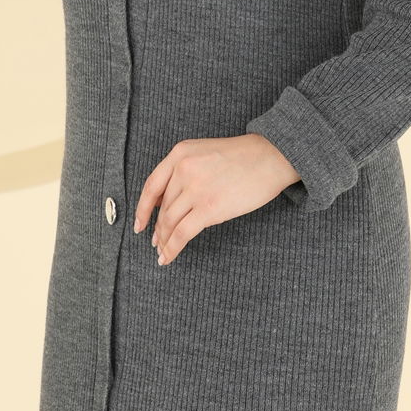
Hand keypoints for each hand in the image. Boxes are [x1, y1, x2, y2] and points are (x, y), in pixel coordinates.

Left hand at [133, 133, 300, 265]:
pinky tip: (168, 256)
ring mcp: (195, 189)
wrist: (270, 157)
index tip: (140, 223)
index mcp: (180, 153)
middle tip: (156, 241)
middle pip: (163, 207)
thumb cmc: (242, 156)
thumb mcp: (205, 153)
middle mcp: (183, 169)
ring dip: (164, 240)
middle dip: (158, 227)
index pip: (151, 185)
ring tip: (162, 251)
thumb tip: (166, 202)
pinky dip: (172, 248)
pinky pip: (182, 233)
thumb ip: (184, 170)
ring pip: (170, 221)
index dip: (143, 208)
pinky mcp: (209, 208)